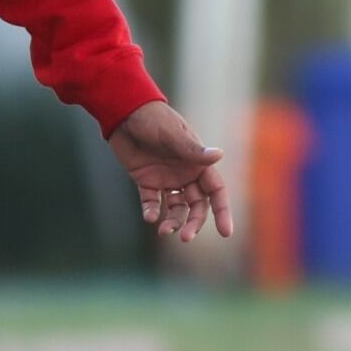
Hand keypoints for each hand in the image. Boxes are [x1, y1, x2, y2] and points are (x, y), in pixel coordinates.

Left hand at [106, 101, 234, 242]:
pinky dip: (151, 211)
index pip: (216, 191)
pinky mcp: (146, 181)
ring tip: (162, 231)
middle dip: (193, 223)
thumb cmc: (153, 118)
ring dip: (172, 221)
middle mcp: (185, 174)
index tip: (225, 233)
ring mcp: (166, 179)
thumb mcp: (172, 134)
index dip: (222, 211)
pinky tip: (149, 216)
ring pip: (175, 208)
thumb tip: (219, 156)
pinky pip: (152, 202)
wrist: (124, 112)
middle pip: (196, 206)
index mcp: (198, 163)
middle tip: (184, 238)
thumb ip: (192, 150)